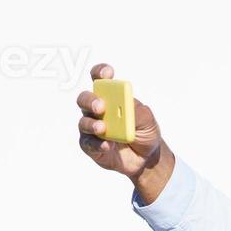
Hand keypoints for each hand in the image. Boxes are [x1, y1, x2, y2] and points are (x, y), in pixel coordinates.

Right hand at [76, 62, 170, 192]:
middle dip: (91, 101)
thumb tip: (126, 105)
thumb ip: (136, 110)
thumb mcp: (147, 119)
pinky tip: (106, 144)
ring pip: (84, 122)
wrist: (146, 157)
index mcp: (110, 97)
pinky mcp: (91, 146)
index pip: (100, 79)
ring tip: (102, 128)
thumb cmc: (144, 131)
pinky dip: (97, 144)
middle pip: (85, 99)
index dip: (100, 72)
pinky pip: (88, 143)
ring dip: (92, 124)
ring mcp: (92, 128)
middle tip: (101, 106)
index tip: (107, 74)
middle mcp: (97, 110)